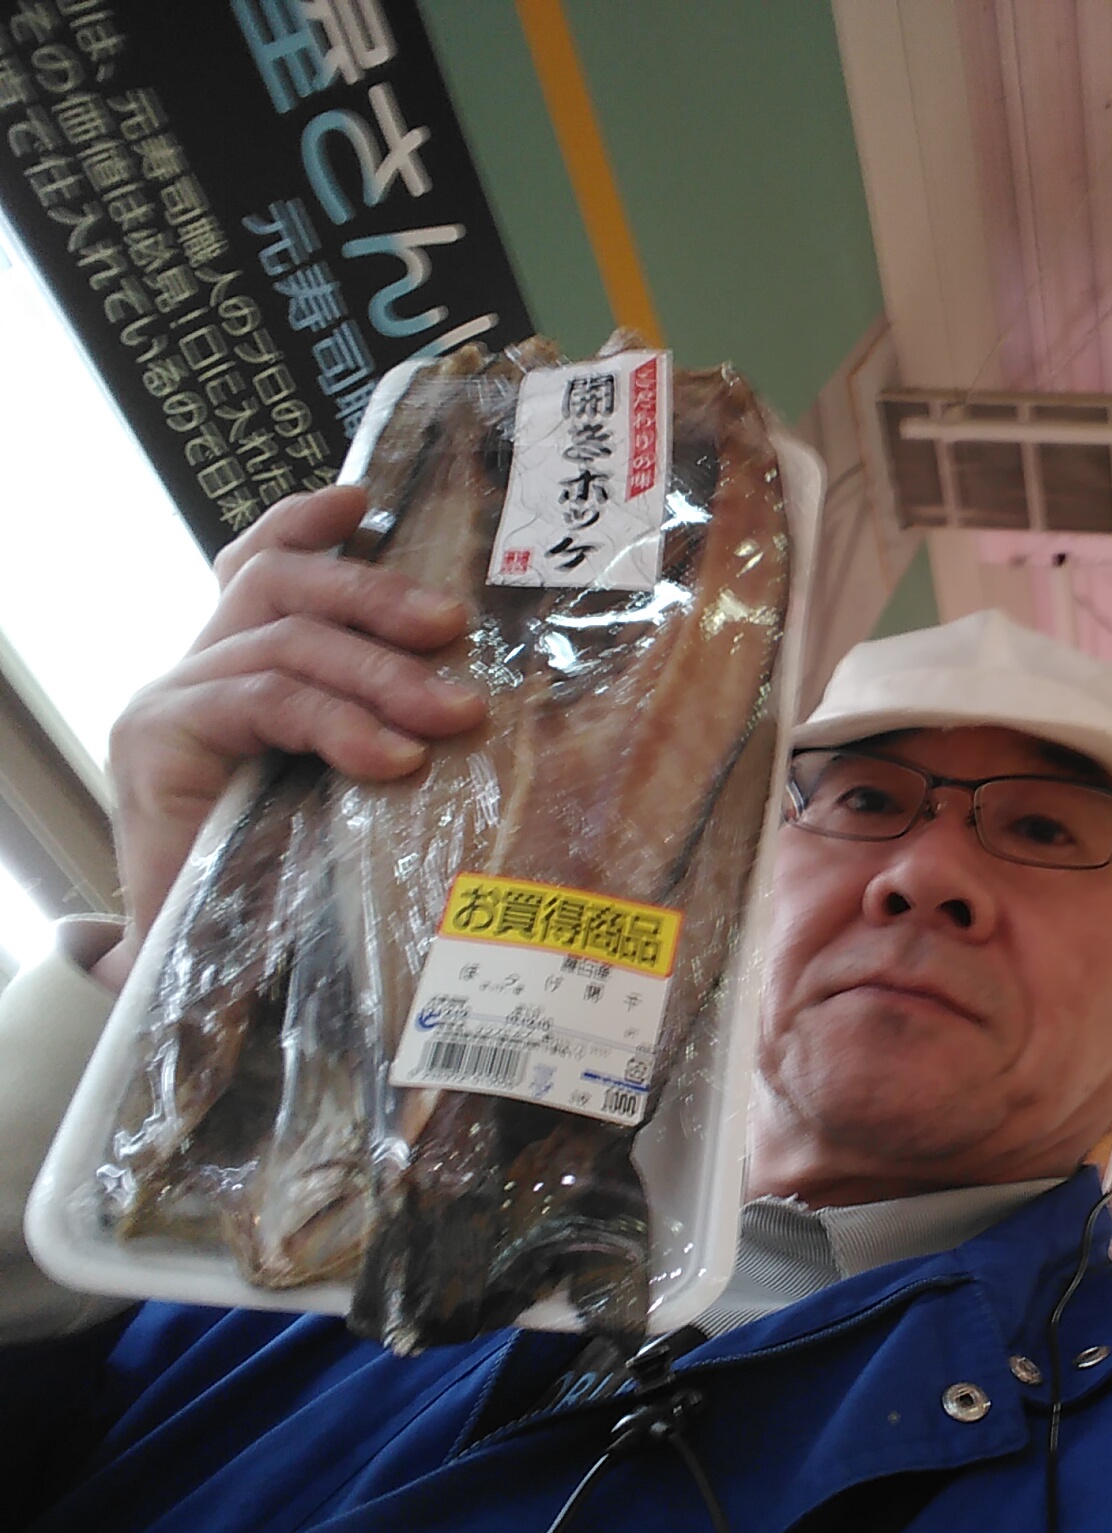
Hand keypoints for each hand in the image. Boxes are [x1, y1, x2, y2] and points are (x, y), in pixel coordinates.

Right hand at [96, 484, 486, 990]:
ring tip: (454, 713)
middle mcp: (194, 673)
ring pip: (284, 641)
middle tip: (455, 627)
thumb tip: (476, 691)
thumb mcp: (347, 789)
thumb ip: (379, 728)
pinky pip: (261, 700)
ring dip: (382, 672)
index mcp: (235, 670)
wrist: (204, 975)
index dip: (306, 524)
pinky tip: (393, 758)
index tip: (365, 499)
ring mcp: (168, 703)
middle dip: (376, 594)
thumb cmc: (291, 885)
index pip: (257, 565)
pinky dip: (337, 722)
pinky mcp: (155, 745)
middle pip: (279, 583)